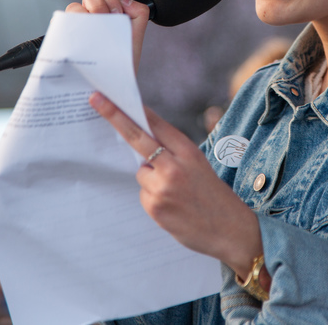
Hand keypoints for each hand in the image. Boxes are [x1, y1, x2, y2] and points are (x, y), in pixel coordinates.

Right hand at [66, 0, 147, 73]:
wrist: (112, 82)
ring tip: (94, 33)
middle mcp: (92, 14)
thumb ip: (139, 13)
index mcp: (109, 10)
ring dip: (85, 16)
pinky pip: (61, 23)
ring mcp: (77, 25)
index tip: (117, 15)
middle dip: (100, 5)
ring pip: (74, 7)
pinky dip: (69, 27)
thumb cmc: (123, 59)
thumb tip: (125, 1)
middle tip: (107, 22)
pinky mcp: (64, 36)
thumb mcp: (137, 35)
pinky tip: (80, 39)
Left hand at [88, 92, 263, 278]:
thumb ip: (173, 154)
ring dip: (151, 179)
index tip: (115, 97)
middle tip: (97, 100)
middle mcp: (174, 166)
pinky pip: (143, 193)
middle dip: (115, 116)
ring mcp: (162, 186)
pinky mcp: (154, 206)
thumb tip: (142, 145)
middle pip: (137, 137)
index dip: (135, 110)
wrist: (230, 229)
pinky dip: (153, 197)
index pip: (156, 125)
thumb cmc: (214, 195)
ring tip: (176, 193)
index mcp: (188, 151)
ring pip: (141, 172)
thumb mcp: (199, 165)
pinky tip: (173, 206)